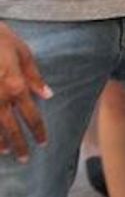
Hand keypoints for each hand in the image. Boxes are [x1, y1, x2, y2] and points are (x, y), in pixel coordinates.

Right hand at [0, 24, 51, 161]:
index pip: (31, 115)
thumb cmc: (0, 38)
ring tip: (5, 152)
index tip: (42, 143)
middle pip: (11, 128)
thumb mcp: (23, 53)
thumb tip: (47, 95)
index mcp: (16, 86)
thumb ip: (35, 76)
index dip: (37, 131)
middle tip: (24, 159)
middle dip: (19, 144)